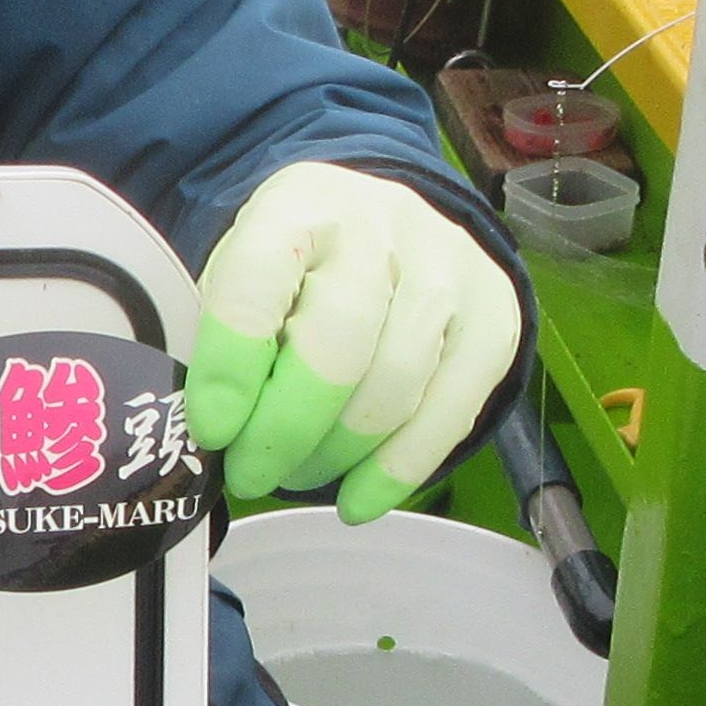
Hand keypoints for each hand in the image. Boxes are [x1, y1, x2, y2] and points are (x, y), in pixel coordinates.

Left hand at [185, 162, 521, 522]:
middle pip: (335, 350)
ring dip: (335, 455)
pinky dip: (396, 471)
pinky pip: (448, 415)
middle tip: (250, 473)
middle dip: (283, 431)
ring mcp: (448, 273)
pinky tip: (357, 499)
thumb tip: (212, 437)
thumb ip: (226, 339)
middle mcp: (380, 230)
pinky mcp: (493, 322)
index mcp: (297, 206)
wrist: (393, 224)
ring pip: (393, 389)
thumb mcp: (245, 273)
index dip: (230, 367)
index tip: (211, 430)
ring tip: (296, 474)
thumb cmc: (301, 267)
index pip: (256, 285)